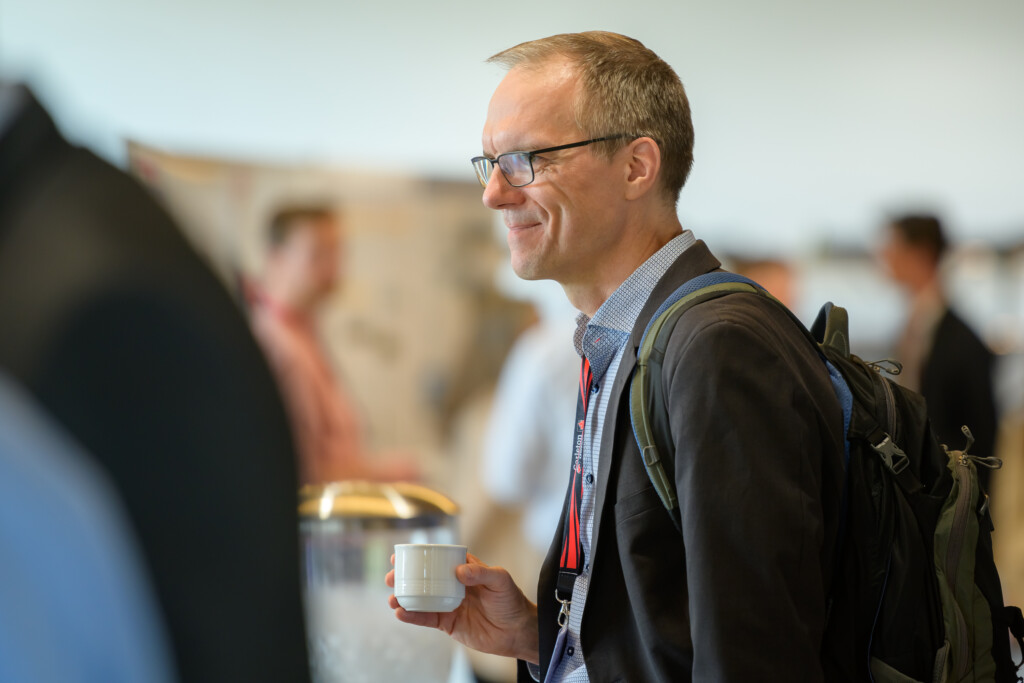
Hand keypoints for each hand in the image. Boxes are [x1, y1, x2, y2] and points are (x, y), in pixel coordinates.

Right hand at [385, 553, 538, 663]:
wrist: (517, 631)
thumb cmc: (511, 601)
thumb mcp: (500, 580)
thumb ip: (481, 573)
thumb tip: (459, 571)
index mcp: (463, 570)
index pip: (438, 559)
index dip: (420, 556)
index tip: (403, 554)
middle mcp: (452, 586)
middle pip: (423, 579)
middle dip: (404, 578)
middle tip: (391, 577)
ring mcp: (448, 604)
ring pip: (421, 600)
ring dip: (403, 598)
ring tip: (392, 598)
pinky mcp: (448, 623)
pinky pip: (427, 619)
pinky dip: (413, 617)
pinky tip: (401, 613)